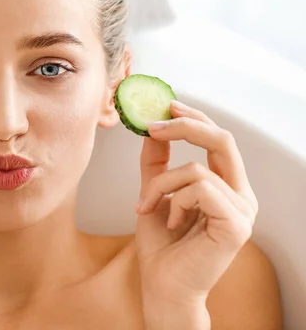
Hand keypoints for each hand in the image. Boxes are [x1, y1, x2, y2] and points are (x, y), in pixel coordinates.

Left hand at [134, 100, 257, 327]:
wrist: (162, 285)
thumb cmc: (161, 245)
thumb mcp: (155, 193)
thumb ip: (157, 163)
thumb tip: (153, 131)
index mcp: (226, 187)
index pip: (218, 140)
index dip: (194, 119)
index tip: (166, 107)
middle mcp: (241, 196)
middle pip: (223, 141)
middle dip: (185, 126)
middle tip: (154, 126)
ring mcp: (243, 211)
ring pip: (197, 170)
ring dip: (161, 185)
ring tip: (148, 207)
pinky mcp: (237, 226)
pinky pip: (201, 190)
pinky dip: (175, 202)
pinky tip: (170, 222)